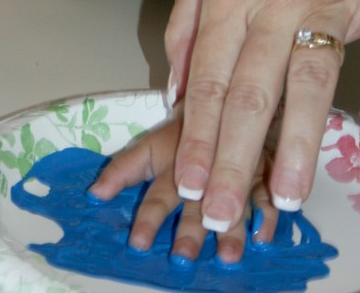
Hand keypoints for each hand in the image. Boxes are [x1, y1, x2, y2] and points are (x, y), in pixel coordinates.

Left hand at [88, 113, 275, 263]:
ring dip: (229, 229)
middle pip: (195, 202)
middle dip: (189, 230)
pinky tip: (263, 236)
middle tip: (183, 256)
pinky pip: (266, 194)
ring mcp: (232, 170)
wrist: (217, 104)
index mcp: (174, 163)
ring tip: (227, 255)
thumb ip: (121, 171)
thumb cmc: (180, 138)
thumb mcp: (148, 149)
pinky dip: (266, 216)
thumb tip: (93, 194)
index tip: (138, 243)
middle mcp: (202, 169)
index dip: (148, 218)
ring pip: (231, 200)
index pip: (158, 194)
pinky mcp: (260, 171)